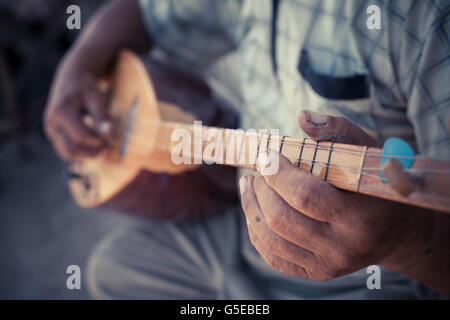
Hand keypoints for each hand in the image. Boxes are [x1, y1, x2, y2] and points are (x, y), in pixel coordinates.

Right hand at [44, 61, 111, 160]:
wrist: (71, 79)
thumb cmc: (86, 88)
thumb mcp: (96, 98)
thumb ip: (102, 117)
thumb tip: (108, 135)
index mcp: (61, 112)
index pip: (80, 137)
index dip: (97, 142)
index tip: (110, 139)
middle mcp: (51, 123)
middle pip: (71, 149)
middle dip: (92, 152)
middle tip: (108, 146)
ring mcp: (50, 130)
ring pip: (67, 153)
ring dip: (86, 155)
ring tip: (102, 147)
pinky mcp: (54, 134)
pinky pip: (66, 151)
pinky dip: (80, 153)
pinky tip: (93, 145)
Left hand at [239, 110, 435, 279]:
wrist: (396, 231)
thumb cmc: (377, 185)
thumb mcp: (366, 153)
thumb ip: (337, 131)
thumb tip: (303, 117)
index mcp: (360, 218)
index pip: (305, 196)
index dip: (278, 173)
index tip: (268, 155)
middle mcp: (342, 248)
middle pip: (281, 219)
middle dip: (262, 188)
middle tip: (261, 168)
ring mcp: (327, 265)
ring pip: (270, 238)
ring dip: (251, 205)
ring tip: (251, 183)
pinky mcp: (314, 272)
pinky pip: (272, 255)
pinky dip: (256, 229)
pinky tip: (255, 208)